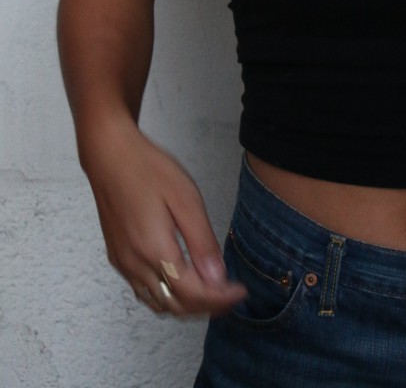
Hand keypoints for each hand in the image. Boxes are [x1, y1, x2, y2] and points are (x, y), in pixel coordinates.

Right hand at [83, 120, 246, 317]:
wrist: (109, 156)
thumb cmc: (149, 170)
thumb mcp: (185, 198)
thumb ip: (201, 241)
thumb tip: (216, 278)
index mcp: (155, 250)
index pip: (192, 293)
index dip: (219, 299)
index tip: (240, 291)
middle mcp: (136, 265)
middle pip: (175, 305)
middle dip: (206, 306)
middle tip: (230, 294)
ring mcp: (123, 264)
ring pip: (158, 303)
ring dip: (187, 305)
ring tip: (212, 291)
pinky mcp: (117, 257)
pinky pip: (144, 292)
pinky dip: (167, 296)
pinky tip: (181, 282)